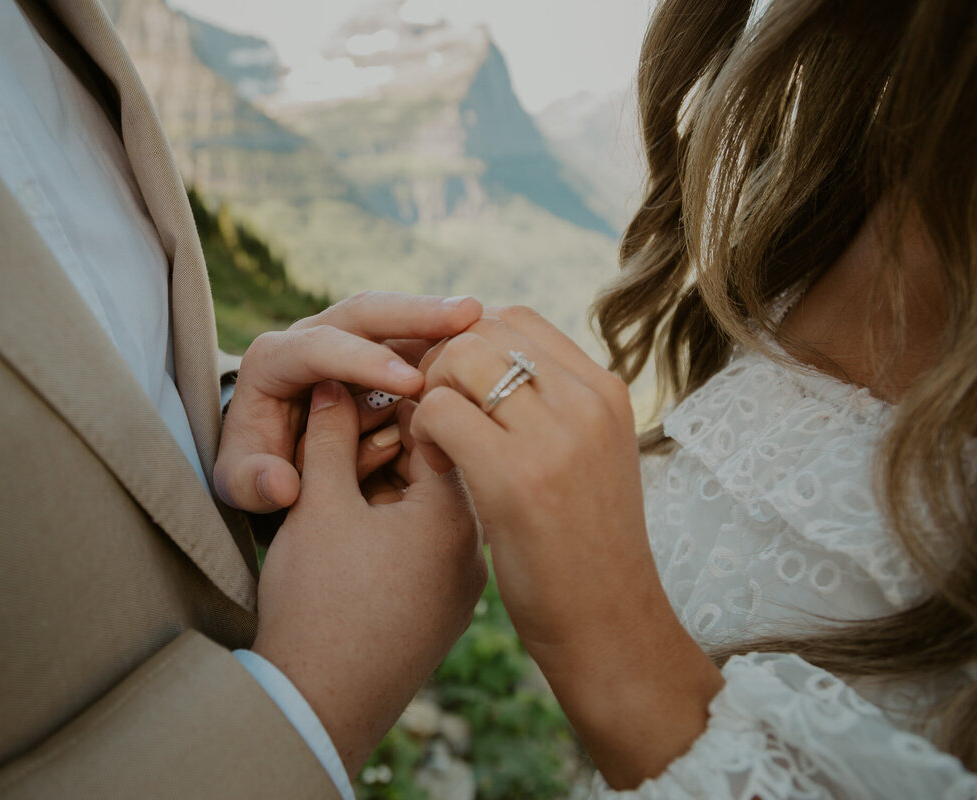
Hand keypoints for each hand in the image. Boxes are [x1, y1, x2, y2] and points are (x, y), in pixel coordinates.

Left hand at [215, 292, 482, 512]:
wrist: (268, 455)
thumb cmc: (256, 469)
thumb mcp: (241, 484)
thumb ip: (252, 484)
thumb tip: (284, 485)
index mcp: (274, 360)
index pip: (318, 348)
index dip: (363, 362)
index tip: (411, 384)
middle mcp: (314, 336)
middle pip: (364, 312)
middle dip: (416, 312)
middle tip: (467, 315)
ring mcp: (351, 340)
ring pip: (400, 321)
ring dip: (444, 322)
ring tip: (492, 324)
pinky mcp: (380, 352)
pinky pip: (418, 340)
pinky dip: (450, 343)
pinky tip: (488, 347)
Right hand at [252, 381, 486, 774]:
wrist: (322, 707)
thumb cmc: (319, 604)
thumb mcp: (319, 503)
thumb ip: (330, 434)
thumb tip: (334, 383)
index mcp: (455, 512)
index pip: (446, 424)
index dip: (398, 396)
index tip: (363, 385)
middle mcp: (473, 545)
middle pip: (445, 462)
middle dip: (396, 436)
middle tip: (352, 419)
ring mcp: (464, 581)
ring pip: (435, 504)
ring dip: (396, 479)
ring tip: (346, 471)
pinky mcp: (449, 608)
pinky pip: (433, 542)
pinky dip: (401, 520)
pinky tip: (360, 519)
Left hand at [411, 307, 723, 788]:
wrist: (609, 627)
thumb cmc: (584, 551)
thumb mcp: (588, 461)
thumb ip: (551, 410)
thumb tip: (488, 369)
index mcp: (603, 392)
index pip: (515, 320)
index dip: (465, 342)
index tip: (448, 387)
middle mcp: (585, 401)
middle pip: (481, 329)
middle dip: (437, 363)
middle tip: (425, 411)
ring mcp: (555, 435)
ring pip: (457, 360)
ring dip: (425, 393)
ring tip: (427, 439)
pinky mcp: (515, 475)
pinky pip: (439, 410)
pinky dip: (419, 430)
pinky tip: (429, 466)